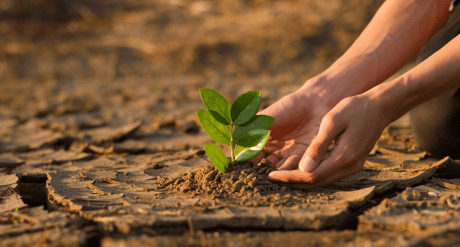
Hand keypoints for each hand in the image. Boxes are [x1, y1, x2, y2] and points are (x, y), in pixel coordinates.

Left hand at [252, 90, 391, 188]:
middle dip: (292, 181)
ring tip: (280, 174)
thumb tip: (303, 168)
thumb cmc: (354, 109)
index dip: (289, 177)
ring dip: (300, 180)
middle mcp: (349, 167)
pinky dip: (312, 174)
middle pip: (316, 183)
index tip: (270, 174)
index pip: (311, 176)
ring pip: (322, 181)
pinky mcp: (353, 164)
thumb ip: (318, 146)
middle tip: (270, 177)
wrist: (380, 107)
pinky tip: (297, 168)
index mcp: (343, 157)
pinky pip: (328, 175)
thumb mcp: (332, 122)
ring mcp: (353, 167)